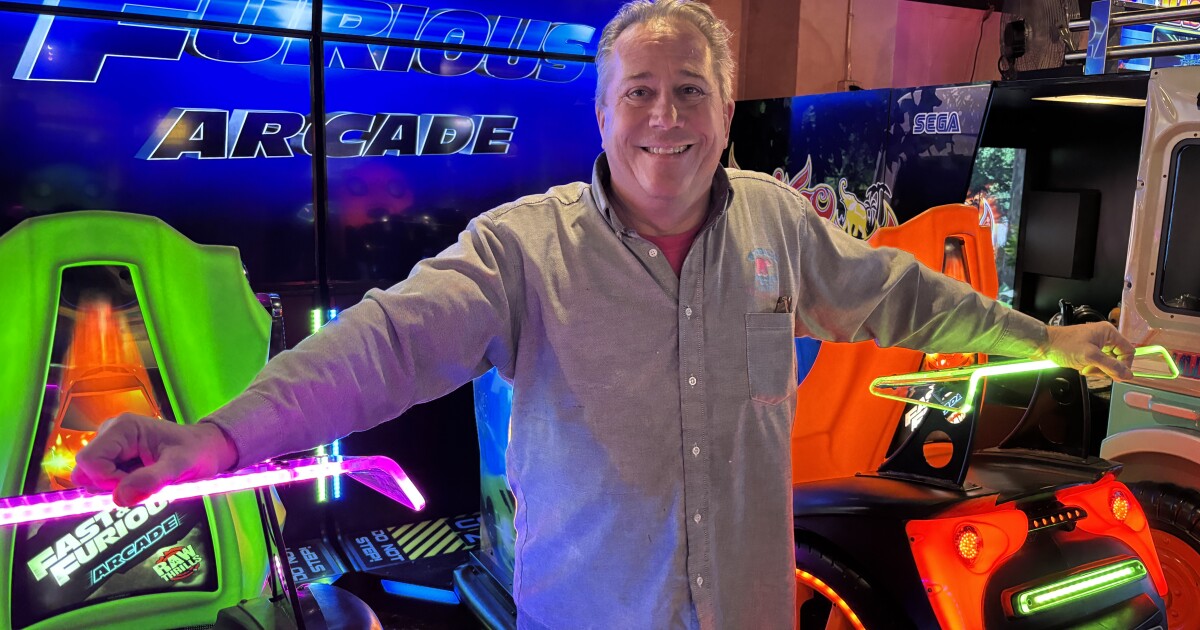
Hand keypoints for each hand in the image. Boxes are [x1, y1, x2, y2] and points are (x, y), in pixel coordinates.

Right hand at [72, 414, 238, 506]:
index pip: (89, 461)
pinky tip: (140, 480)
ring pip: (90, 479)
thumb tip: (121, 498)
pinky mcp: (113, 458)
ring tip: (144, 479)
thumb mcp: (179, 466)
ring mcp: (110, 446)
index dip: (107, 480)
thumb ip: (151, 480)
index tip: (135, 485)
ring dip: (115, 488)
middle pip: (85, 471)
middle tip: (141, 483)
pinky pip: (101, 481)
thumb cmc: (196, 452)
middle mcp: (110, 433)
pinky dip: (118, 487)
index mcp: (123, 428)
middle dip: (109, 486)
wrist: (205, 449)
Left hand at [1036, 322, 1134, 380]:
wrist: (1045, 345)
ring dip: (1097, 370)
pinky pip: (1098, 364)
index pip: (1128, 352)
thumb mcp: (1090, 356)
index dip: (1124, 365)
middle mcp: (1105, 337)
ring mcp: (1097, 345)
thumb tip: (1128, 374)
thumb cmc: (1064, 345)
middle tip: (1093, 369)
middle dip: (1106, 368)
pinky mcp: (1090, 352)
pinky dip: (1091, 369)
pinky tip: (1082, 368)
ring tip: (1085, 367)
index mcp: (1109, 332)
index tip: (1116, 375)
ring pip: (1108, 364)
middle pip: (1118, 359)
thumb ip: (1110, 366)